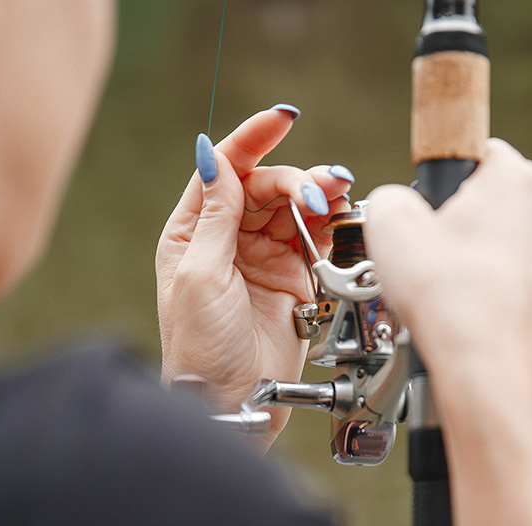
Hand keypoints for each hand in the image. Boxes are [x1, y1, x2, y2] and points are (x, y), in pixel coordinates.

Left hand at [156, 107, 352, 449]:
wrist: (233, 400)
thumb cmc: (200, 348)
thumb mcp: (199, 275)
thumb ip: (214, 216)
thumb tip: (216, 157)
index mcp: (191, 233)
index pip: (222, 170)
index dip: (250, 140)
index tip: (282, 119)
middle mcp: (226, 240)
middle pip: (264, 185)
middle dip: (293, 179)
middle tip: (316, 193)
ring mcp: (262, 258)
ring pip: (294, 207)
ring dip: (317, 196)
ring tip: (336, 196)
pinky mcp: (294, 279)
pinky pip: (316, 237)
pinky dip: (331, 223)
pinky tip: (341, 216)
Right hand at [363, 139, 531, 408]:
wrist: (489, 372)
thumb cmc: (451, 299)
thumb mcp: (388, 224)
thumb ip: (387, 198)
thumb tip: (393, 206)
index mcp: (517, 178)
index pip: (474, 150)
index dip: (439, 178)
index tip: (422, 206)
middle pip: (483, 200)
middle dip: (449, 223)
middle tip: (420, 253)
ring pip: (491, 244)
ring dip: (461, 261)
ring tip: (435, 289)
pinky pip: (500, 282)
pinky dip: (477, 293)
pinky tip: (455, 313)